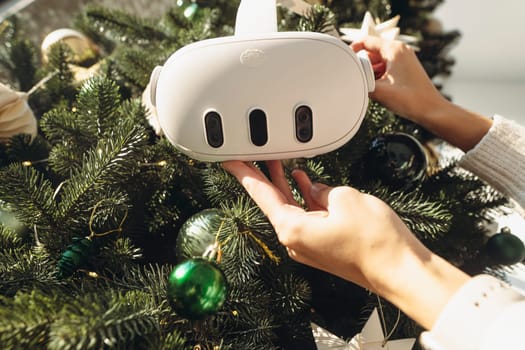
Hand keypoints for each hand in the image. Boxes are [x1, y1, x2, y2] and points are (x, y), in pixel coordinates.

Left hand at [222, 160, 468, 328]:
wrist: (400, 270)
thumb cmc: (374, 242)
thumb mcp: (345, 199)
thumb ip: (323, 190)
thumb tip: (316, 190)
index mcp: (292, 229)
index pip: (260, 194)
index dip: (244, 174)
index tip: (229, 161)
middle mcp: (296, 240)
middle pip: (272, 200)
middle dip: (262, 175)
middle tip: (250, 155)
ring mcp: (310, 244)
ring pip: (291, 206)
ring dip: (284, 184)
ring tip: (275, 161)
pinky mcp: (324, 244)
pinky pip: (307, 215)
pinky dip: (303, 197)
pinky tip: (303, 182)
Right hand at [351, 36, 447, 123]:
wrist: (431, 111)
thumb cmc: (410, 99)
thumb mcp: (378, 91)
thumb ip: (360, 82)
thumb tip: (349, 80)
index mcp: (394, 49)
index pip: (366, 41)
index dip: (353, 49)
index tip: (345, 61)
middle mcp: (400, 51)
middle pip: (371, 53)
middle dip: (363, 66)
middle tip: (360, 81)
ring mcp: (404, 60)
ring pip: (378, 62)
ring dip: (370, 73)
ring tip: (371, 88)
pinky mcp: (405, 70)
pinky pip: (385, 69)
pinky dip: (378, 77)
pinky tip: (378, 90)